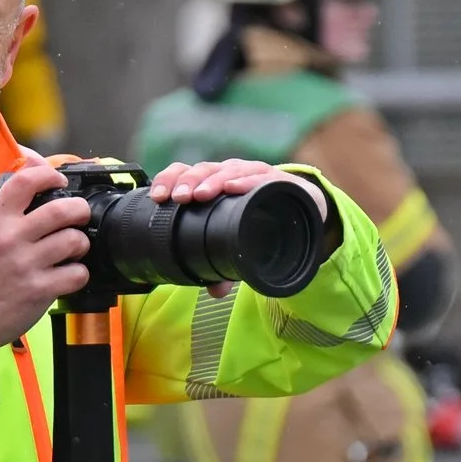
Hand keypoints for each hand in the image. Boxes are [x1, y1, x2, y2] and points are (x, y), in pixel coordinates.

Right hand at [0, 161, 90, 366]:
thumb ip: (2, 212)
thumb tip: (30, 183)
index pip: (26, 181)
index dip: (50, 175)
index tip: (60, 181)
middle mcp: (10, 238)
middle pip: (62, 209)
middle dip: (80, 210)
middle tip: (79, 216)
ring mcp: (26, 264)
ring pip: (74, 240)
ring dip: (81, 244)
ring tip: (73, 250)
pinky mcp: (39, 290)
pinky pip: (77, 273)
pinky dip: (79, 273)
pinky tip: (69, 275)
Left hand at [146, 159, 328, 296]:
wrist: (302, 205)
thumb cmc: (259, 216)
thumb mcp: (239, 240)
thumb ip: (226, 265)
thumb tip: (215, 292)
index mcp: (211, 183)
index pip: (183, 174)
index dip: (168, 180)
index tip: (158, 197)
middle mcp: (227, 174)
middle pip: (201, 170)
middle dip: (188, 181)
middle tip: (180, 198)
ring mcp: (250, 173)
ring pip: (227, 170)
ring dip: (213, 180)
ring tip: (203, 194)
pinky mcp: (274, 178)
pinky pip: (259, 177)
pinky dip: (246, 181)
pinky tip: (235, 187)